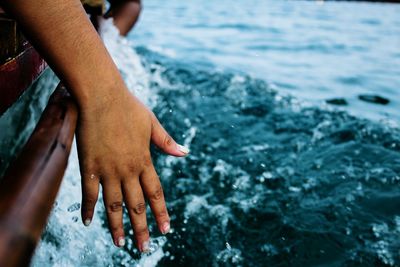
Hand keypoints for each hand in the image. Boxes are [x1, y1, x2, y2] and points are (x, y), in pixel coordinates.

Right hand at [76, 88, 187, 251]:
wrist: (101, 95)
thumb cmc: (128, 106)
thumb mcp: (152, 123)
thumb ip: (166, 142)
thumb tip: (185, 153)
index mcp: (144, 160)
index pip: (156, 193)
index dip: (161, 213)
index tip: (166, 230)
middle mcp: (128, 169)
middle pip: (136, 205)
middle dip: (142, 228)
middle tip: (144, 249)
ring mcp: (108, 169)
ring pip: (113, 204)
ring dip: (117, 226)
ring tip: (120, 244)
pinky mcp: (88, 165)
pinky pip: (89, 192)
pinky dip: (89, 209)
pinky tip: (88, 223)